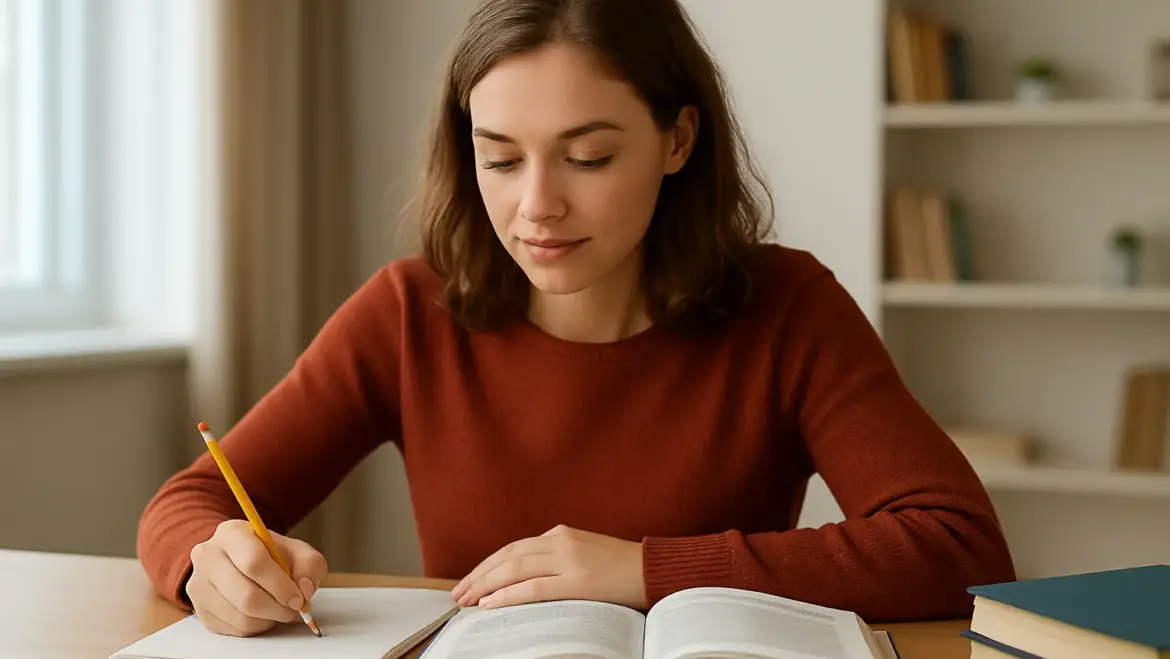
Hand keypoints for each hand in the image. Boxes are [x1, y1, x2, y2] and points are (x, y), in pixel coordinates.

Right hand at [186, 519, 327, 636]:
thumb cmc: (268, 554)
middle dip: (277, 608)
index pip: (254, 562)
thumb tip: (304, 590)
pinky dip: (256, 627)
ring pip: (241, 617)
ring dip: (269, 619)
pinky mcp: (200, 610)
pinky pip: (233, 629)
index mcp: (231, 534)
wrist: (237, 560)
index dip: (280, 585)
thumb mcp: (295, 550)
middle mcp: (208, 557)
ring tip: (278, 609)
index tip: (297, 597)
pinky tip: (262, 614)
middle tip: (293, 609)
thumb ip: (309, 565)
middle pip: (246, 595)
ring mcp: (199, 585)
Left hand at [451, 524, 645, 609]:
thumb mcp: (586, 553)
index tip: (470, 581)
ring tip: (466, 601)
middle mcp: (562, 541)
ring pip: (515, 570)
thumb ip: (559, 557)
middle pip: (508, 557)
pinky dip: (507, 595)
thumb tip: (526, 576)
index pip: (513, 548)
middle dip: (479, 576)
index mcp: (562, 534)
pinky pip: (534, 588)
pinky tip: (490, 604)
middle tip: (458, 593)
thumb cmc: (624, 568)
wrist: (657, 570)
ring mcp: (570, 560)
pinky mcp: (579, 581)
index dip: (487, 565)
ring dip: (485, 586)